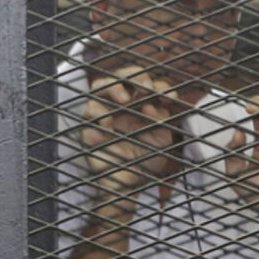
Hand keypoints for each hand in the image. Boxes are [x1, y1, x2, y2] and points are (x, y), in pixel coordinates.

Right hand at [78, 67, 178, 214]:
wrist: (130, 183)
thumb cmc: (145, 156)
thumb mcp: (162, 138)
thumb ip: (161, 119)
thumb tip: (153, 107)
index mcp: (140, 101)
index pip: (149, 85)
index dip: (160, 87)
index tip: (170, 99)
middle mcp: (120, 102)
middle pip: (122, 75)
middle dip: (135, 77)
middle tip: (146, 89)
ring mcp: (102, 112)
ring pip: (99, 85)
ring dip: (113, 88)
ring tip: (125, 99)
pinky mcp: (88, 126)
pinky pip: (89, 114)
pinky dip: (99, 115)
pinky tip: (109, 125)